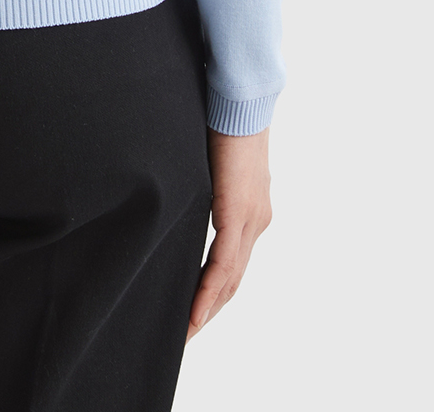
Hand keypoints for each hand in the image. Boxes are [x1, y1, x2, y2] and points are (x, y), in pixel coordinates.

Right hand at [187, 126, 272, 340]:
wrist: (238, 98)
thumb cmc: (219, 121)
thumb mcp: (208, 164)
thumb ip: (201, 189)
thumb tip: (175, 199)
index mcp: (250, 211)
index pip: (232, 265)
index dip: (212, 295)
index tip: (191, 316)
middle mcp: (257, 221)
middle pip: (233, 281)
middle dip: (208, 311)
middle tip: (185, 336)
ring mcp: (252, 219)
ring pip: (230, 279)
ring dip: (207, 309)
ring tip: (186, 333)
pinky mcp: (239, 213)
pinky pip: (223, 263)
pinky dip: (208, 290)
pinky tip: (194, 312)